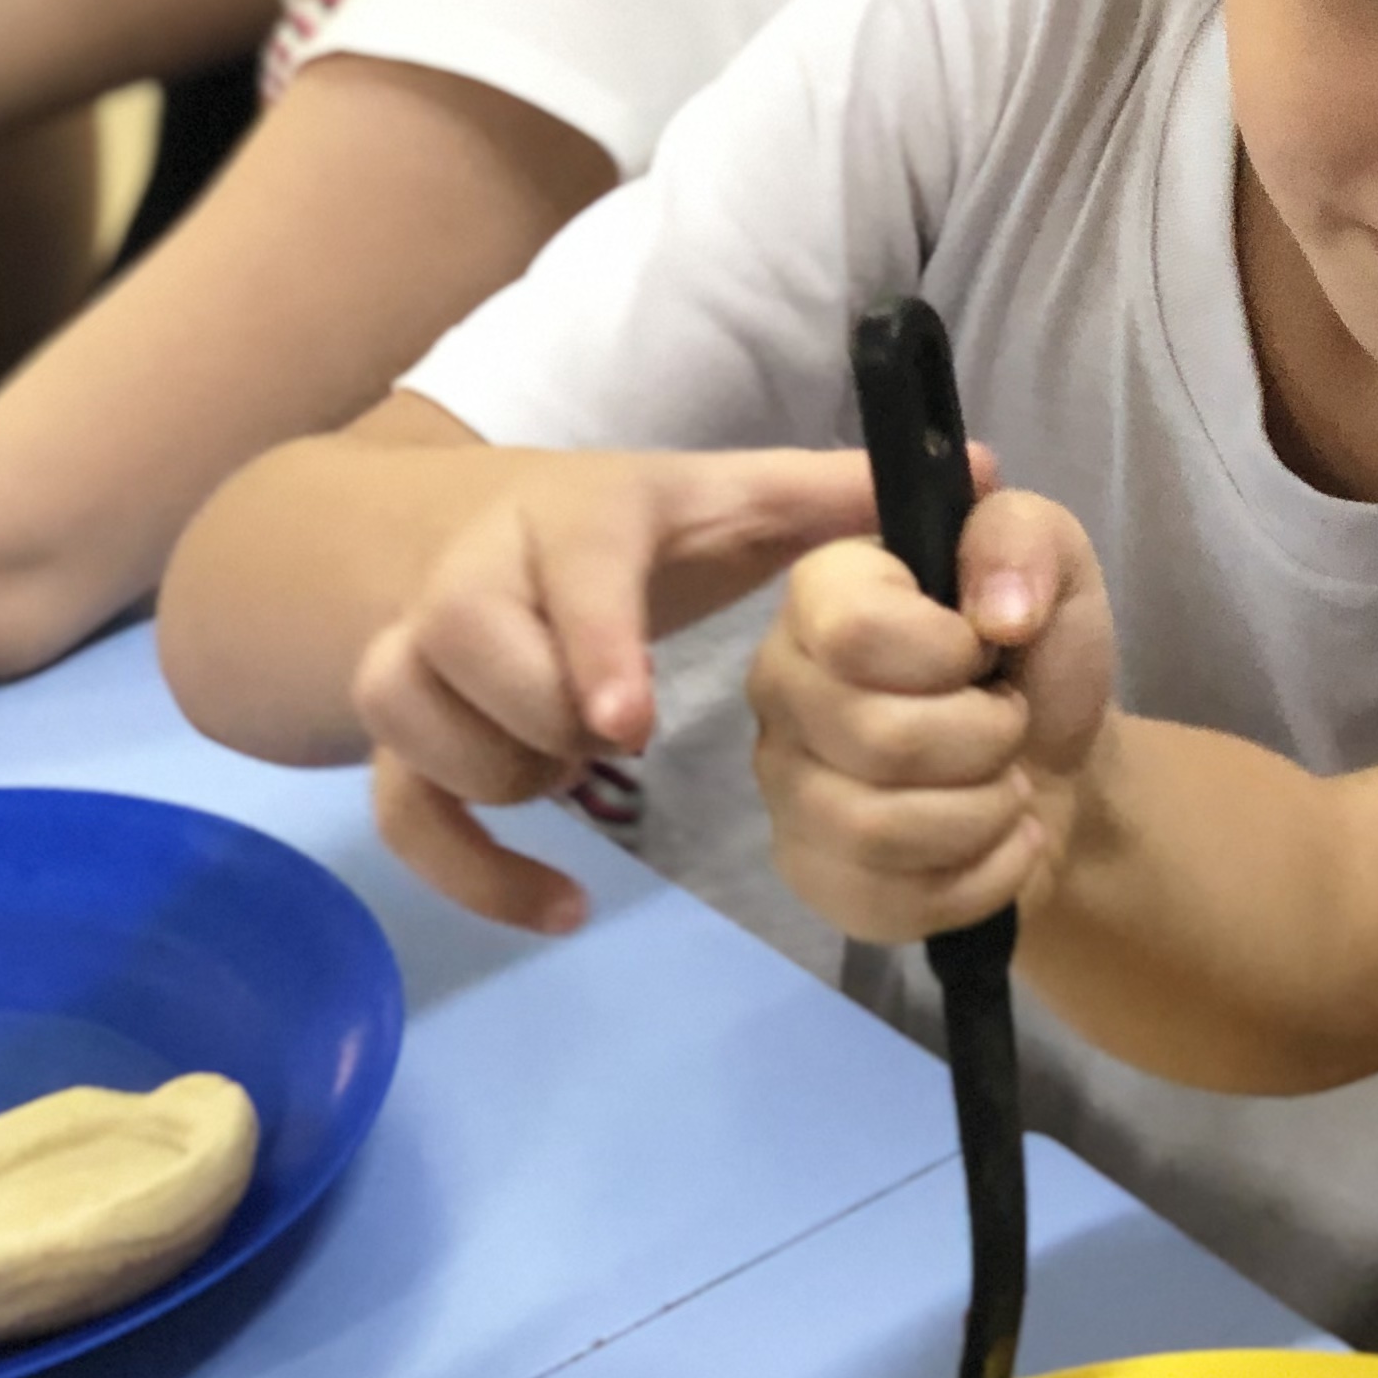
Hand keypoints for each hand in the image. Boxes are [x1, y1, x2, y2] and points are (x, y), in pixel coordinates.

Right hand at [354, 447, 876, 934]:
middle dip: (539, 711)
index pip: (566, 569)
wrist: (499, 531)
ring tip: (579, 771)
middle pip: (457, 644)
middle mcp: (476, 574)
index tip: (630, 724)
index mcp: (575, 518)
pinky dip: (473, 871)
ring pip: (409, 716)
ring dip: (499, 769)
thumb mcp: (734, 499)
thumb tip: (976, 469)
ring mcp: (423, 652)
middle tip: (622, 732)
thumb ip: (839, 495)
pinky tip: (565, 907)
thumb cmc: (645, 528)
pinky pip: (401, 811)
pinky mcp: (407, 732)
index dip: (590, 644)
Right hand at [748, 487, 1118, 942]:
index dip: (947, 653)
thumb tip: (998, 614)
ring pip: (881, 828)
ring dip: (985, 811)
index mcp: (821, 593)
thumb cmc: (1040, 655)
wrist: (1064, 768)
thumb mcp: (1056, 565)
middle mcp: (778, 685)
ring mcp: (784, 787)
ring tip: (1006, 785)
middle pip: (879, 739)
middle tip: (1008, 725)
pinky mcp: (811, 873)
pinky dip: (981, 878)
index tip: (984, 650)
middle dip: (986, 739)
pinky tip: (1000, 844)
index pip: (856, 633)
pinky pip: (890, 900)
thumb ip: (1022, 540)